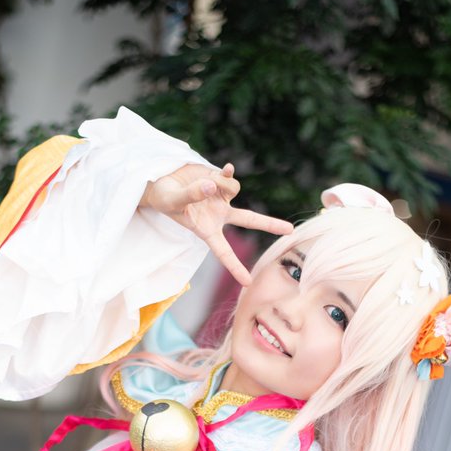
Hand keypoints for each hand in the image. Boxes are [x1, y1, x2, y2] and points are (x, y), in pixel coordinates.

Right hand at [140, 162, 292, 286]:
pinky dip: (228, 173)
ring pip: (234, 189)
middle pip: (250, 220)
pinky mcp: (219, 179)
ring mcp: (221, 197)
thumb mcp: (173, 201)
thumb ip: (192, 195)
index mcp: (207, 230)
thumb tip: (213, 186)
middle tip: (291, 230)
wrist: (159, 181)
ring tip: (200, 183)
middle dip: (269, 224)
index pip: (223, 252)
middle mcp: (218, 215)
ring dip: (220, 184)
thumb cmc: (163, 198)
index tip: (248, 283)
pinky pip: (230, 176)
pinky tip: (228, 167)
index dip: (235, 267)